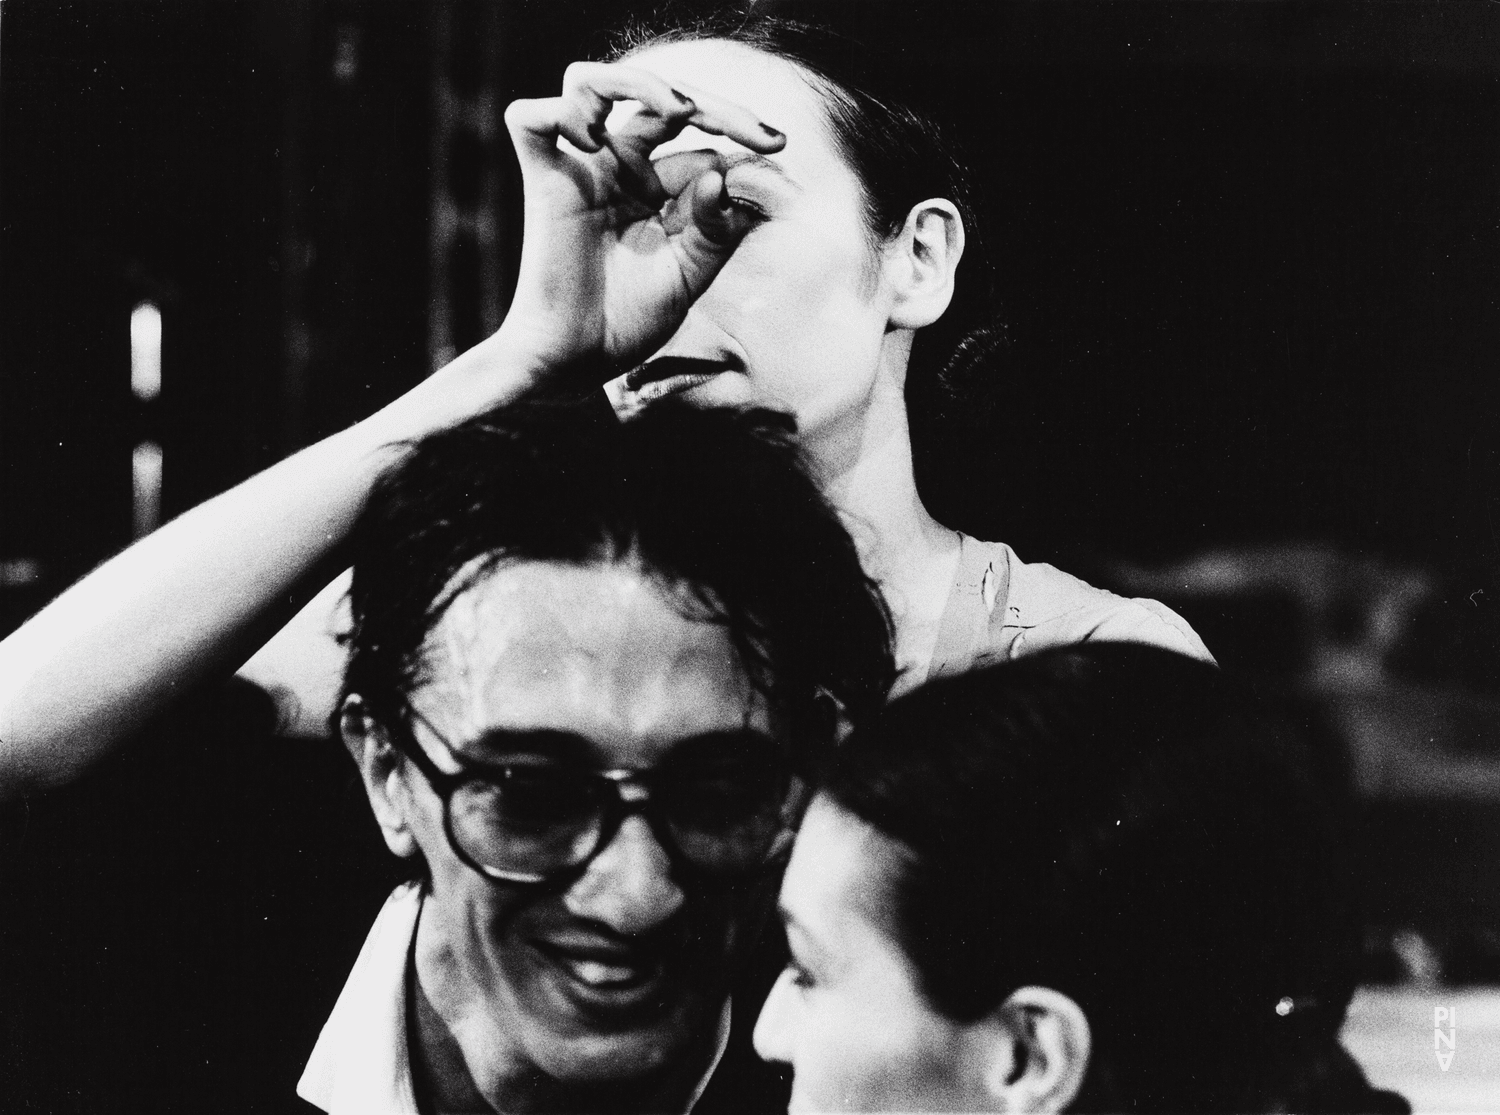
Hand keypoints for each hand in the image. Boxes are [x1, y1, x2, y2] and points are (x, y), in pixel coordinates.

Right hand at [498, 61, 784, 375]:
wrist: (579, 365)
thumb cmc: (630, 322)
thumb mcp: (690, 273)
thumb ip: (715, 227)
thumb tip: (722, 174)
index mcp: (653, 187)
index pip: (702, 145)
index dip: (743, 145)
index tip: (781, 154)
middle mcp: (616, 169)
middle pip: (660, 102)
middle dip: (718, 108)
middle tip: (762, 135)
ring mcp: (579, 171)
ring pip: (591, 84)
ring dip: (642, 82)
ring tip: (682, 111)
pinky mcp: (542, 183)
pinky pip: (530, 119)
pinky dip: (559, 113)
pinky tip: (595, 138)